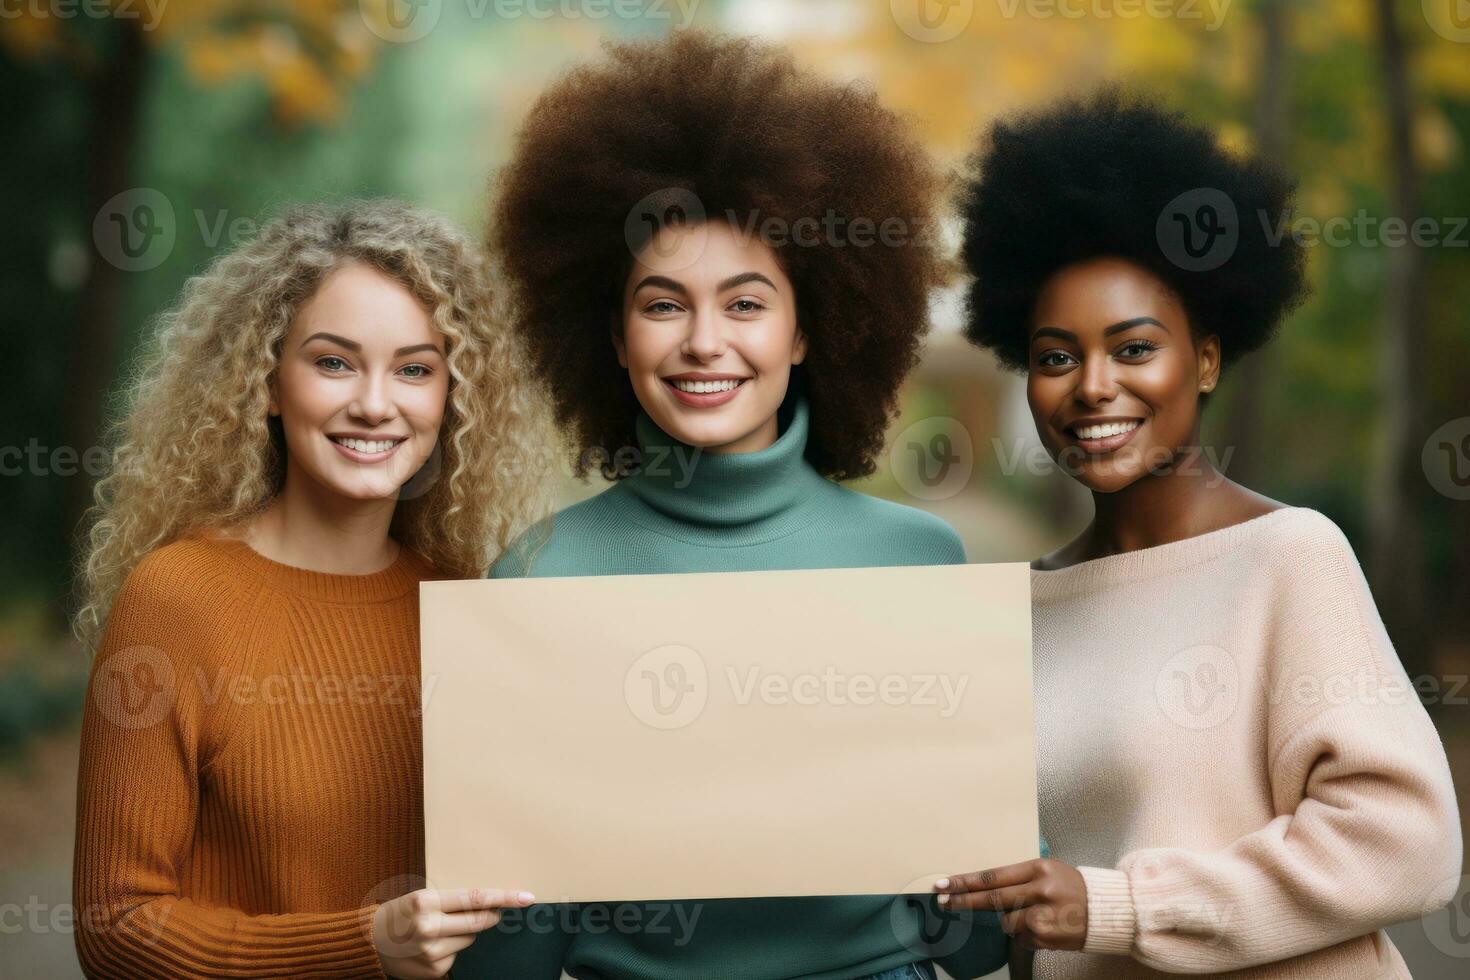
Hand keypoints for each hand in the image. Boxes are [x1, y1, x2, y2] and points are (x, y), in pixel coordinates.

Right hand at [372, 887, 534, 978]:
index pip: (475, 898)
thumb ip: (453, 900)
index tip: (527, 897)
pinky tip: (432, 947)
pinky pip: (457, 956)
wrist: (369, 942)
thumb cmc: (400, 913)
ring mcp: (431, 952)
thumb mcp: (422, 897)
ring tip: (439, 930)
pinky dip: (451, 950)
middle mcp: (428, 927)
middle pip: (478, 921)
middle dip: (491, 916)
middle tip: (493, 912)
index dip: (504, 898)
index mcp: (426, 902)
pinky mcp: (433, 971)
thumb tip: (491, 904)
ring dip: (464, 933)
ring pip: (469, 939)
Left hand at [934, 858, 1087, 951]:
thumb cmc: (1071, 887)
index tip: (944, 884)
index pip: (993, 876)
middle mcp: (1039, 891)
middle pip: (992, 899)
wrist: (1105, 911)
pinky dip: (1027, 934)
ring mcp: (1042, 917)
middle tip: (942, 902)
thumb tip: (981, 886)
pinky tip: (1046, 926)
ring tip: (1037, 914)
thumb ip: (1018, 878)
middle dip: (964, 901)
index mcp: (1038, 869)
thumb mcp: (1046, 871)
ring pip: (1006, 922)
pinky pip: (1021, 938)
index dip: (966, 881)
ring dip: (1012, 920)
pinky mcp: (1045, 938)